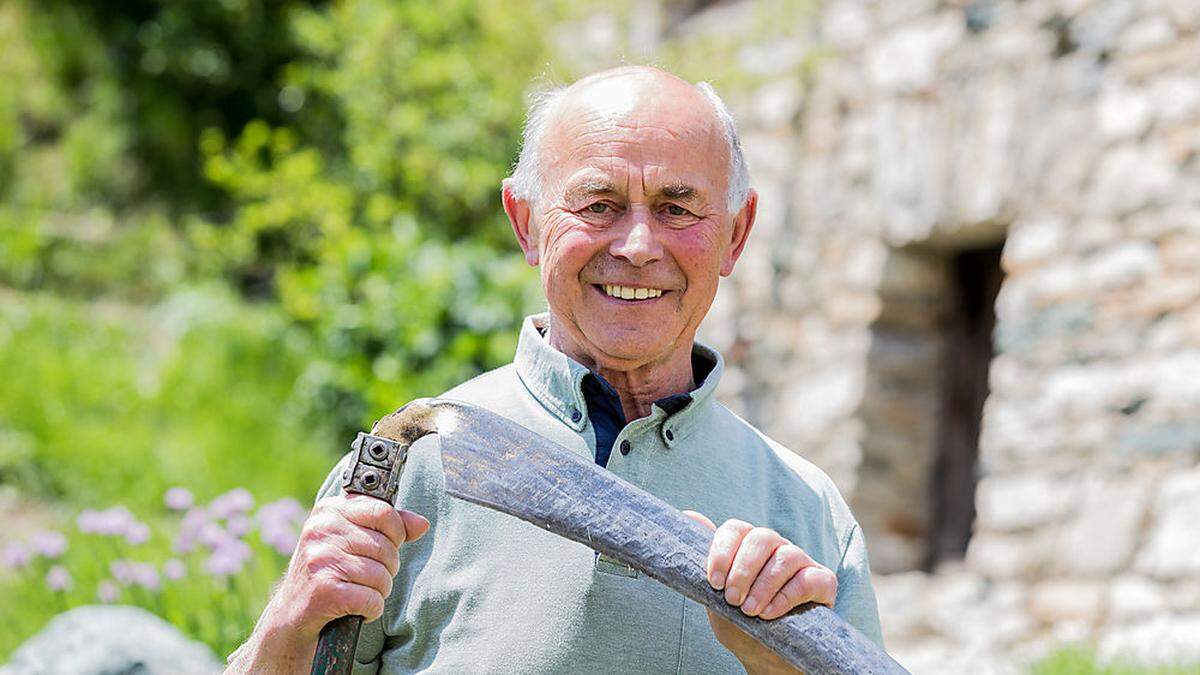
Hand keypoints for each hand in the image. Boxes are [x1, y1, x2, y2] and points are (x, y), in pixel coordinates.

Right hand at [227, 494, 428, 673]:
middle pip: (386, 548)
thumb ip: (389, 528)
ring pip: (382, 576)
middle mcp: (321, 530)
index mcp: (329, 510)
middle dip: (387, 568)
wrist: (291, 616)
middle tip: (365, 576)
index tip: (388, 544)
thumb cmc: (329, 572)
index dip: (395, 532)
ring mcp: (320, 560)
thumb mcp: (353, 541)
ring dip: (378, 591)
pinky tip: (353, 608)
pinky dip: (370, 610)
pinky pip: (372, 599)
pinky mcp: (323, 591)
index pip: (383, 512)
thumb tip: (422, 524)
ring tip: (357, 591)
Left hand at [683, 511, 836, 674]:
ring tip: (750, 611)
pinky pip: (809, 579)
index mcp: (747, 547)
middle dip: (742, 570)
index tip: (714, 583)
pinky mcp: (824, 582)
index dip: (722, 552)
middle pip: (761, 537)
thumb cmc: (740, 624)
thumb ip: (702, 560)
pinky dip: (787, 596)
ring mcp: (801, 562)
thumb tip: (689, 514)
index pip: (735, 529)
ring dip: (764, 585)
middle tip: (732, 600)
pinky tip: (771, 613)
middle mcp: (776, 547)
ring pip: (785, 557)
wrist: (767, 658)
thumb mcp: (715, 597)